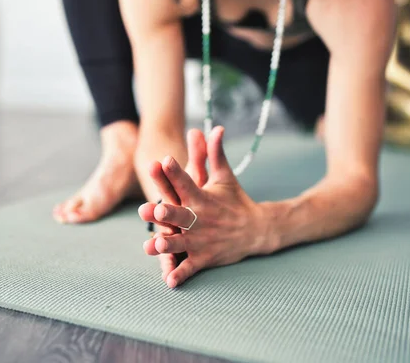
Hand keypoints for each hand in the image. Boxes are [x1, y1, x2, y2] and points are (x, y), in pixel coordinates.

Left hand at [138, 126, 265, 287]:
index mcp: (203, 198)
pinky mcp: (205, 258)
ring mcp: (203, 240)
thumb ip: (215, 153)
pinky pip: (191, 268)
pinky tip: (169, 282)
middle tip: (151, 209)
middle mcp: (201, 219)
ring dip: (168, 245)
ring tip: (153, 244)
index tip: (163, 159)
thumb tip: (216, 127)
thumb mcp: (225, 177)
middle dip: (166, 213)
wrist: (258, 230)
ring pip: (182, 243)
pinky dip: (181, 275)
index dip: (175, 171)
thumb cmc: (235, 201)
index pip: (187, 182)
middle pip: (181, 215)